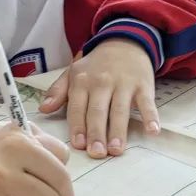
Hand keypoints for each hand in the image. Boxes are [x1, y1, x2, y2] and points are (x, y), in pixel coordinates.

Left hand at [38, 38, 157, 158]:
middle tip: (96, 153)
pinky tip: (152, 131)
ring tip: (116, 150)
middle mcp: (101, 82)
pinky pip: (147, 103)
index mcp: (81, 81)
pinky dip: (150, 117)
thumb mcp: (73, 72)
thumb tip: (43, 109)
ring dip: (118, 131)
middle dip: (96, 133)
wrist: (125, 42)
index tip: (78, 145)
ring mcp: (123, 84)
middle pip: (98, 111)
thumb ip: (58, 91)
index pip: (77, 107)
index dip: (77, 126)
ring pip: (120, 110)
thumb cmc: (96, 64)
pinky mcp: (143, 85)